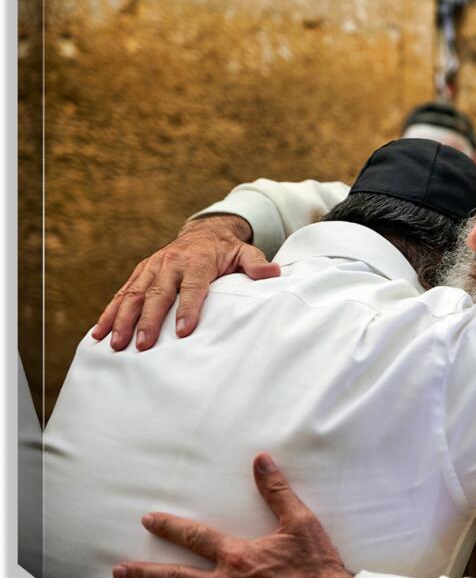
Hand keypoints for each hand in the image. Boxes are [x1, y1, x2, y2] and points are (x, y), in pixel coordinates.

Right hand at [92, 215, 280, 350]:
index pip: (192, 286)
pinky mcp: (140, 273)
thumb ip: (256, 264)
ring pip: (133, 294)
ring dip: (122, 320)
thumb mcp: (245, 253)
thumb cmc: (227, 251)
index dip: (188, 308)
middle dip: (148, 320)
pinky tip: (98, 334)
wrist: (204, 232)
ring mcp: (151, 267)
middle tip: (142, 346)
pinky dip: (109, 313)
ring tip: (115, 345)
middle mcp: (170, 263)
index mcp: (196, 261)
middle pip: (157, 293)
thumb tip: (274, 273)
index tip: (183, 331)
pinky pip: (121, 294)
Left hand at [112, 453, 352, 577]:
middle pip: (176, 577)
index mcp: (238, 557)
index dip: (170, 527)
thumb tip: (261, 462)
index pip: (195, 537)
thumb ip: (277, 492)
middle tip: (120, 569)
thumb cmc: (315, 564)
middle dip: (146, 572)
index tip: (149, 521)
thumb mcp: (300, 523)